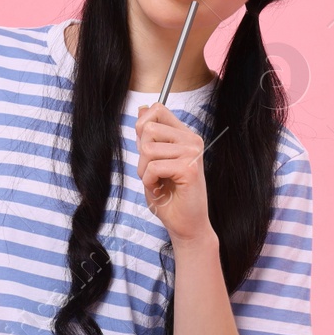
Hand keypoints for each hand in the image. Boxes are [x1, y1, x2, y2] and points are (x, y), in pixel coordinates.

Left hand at [135, 102, 213, 243]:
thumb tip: (142, 109)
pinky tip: (160, 190)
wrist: (185, 225)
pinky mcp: (189, 168)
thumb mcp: (153, 162)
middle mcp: (191, 140)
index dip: (142, 127)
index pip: (158, 109)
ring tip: (157, 183)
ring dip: (144, 171)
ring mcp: (192, 152)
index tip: (147, 151)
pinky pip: (154, 167)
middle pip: (148, 129)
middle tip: (153, 174)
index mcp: (184, 135)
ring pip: (148, 149)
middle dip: (140, 155)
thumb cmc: (169, 197)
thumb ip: (149, 137)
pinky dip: (149, 182)